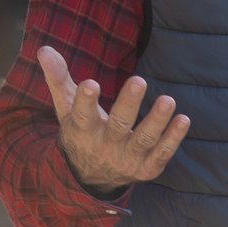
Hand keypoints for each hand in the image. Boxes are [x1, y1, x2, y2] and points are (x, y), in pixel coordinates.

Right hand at [37, 44, 191, 192]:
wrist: (91, 177)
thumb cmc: (82, 131)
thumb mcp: (67, 108)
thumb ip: (58, 79)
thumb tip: (43, 49)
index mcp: (82, 131)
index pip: (82, 115)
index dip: (86, 100)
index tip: (90, 83)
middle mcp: (104, 147)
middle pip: (118, 125)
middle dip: (128, 104)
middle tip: (139, 80)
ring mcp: (127, 159)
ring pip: (143, 140)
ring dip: (156, 121)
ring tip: (168, 100)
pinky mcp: (147, 168)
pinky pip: (162, 154)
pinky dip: (173, 139)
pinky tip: (183, 119)